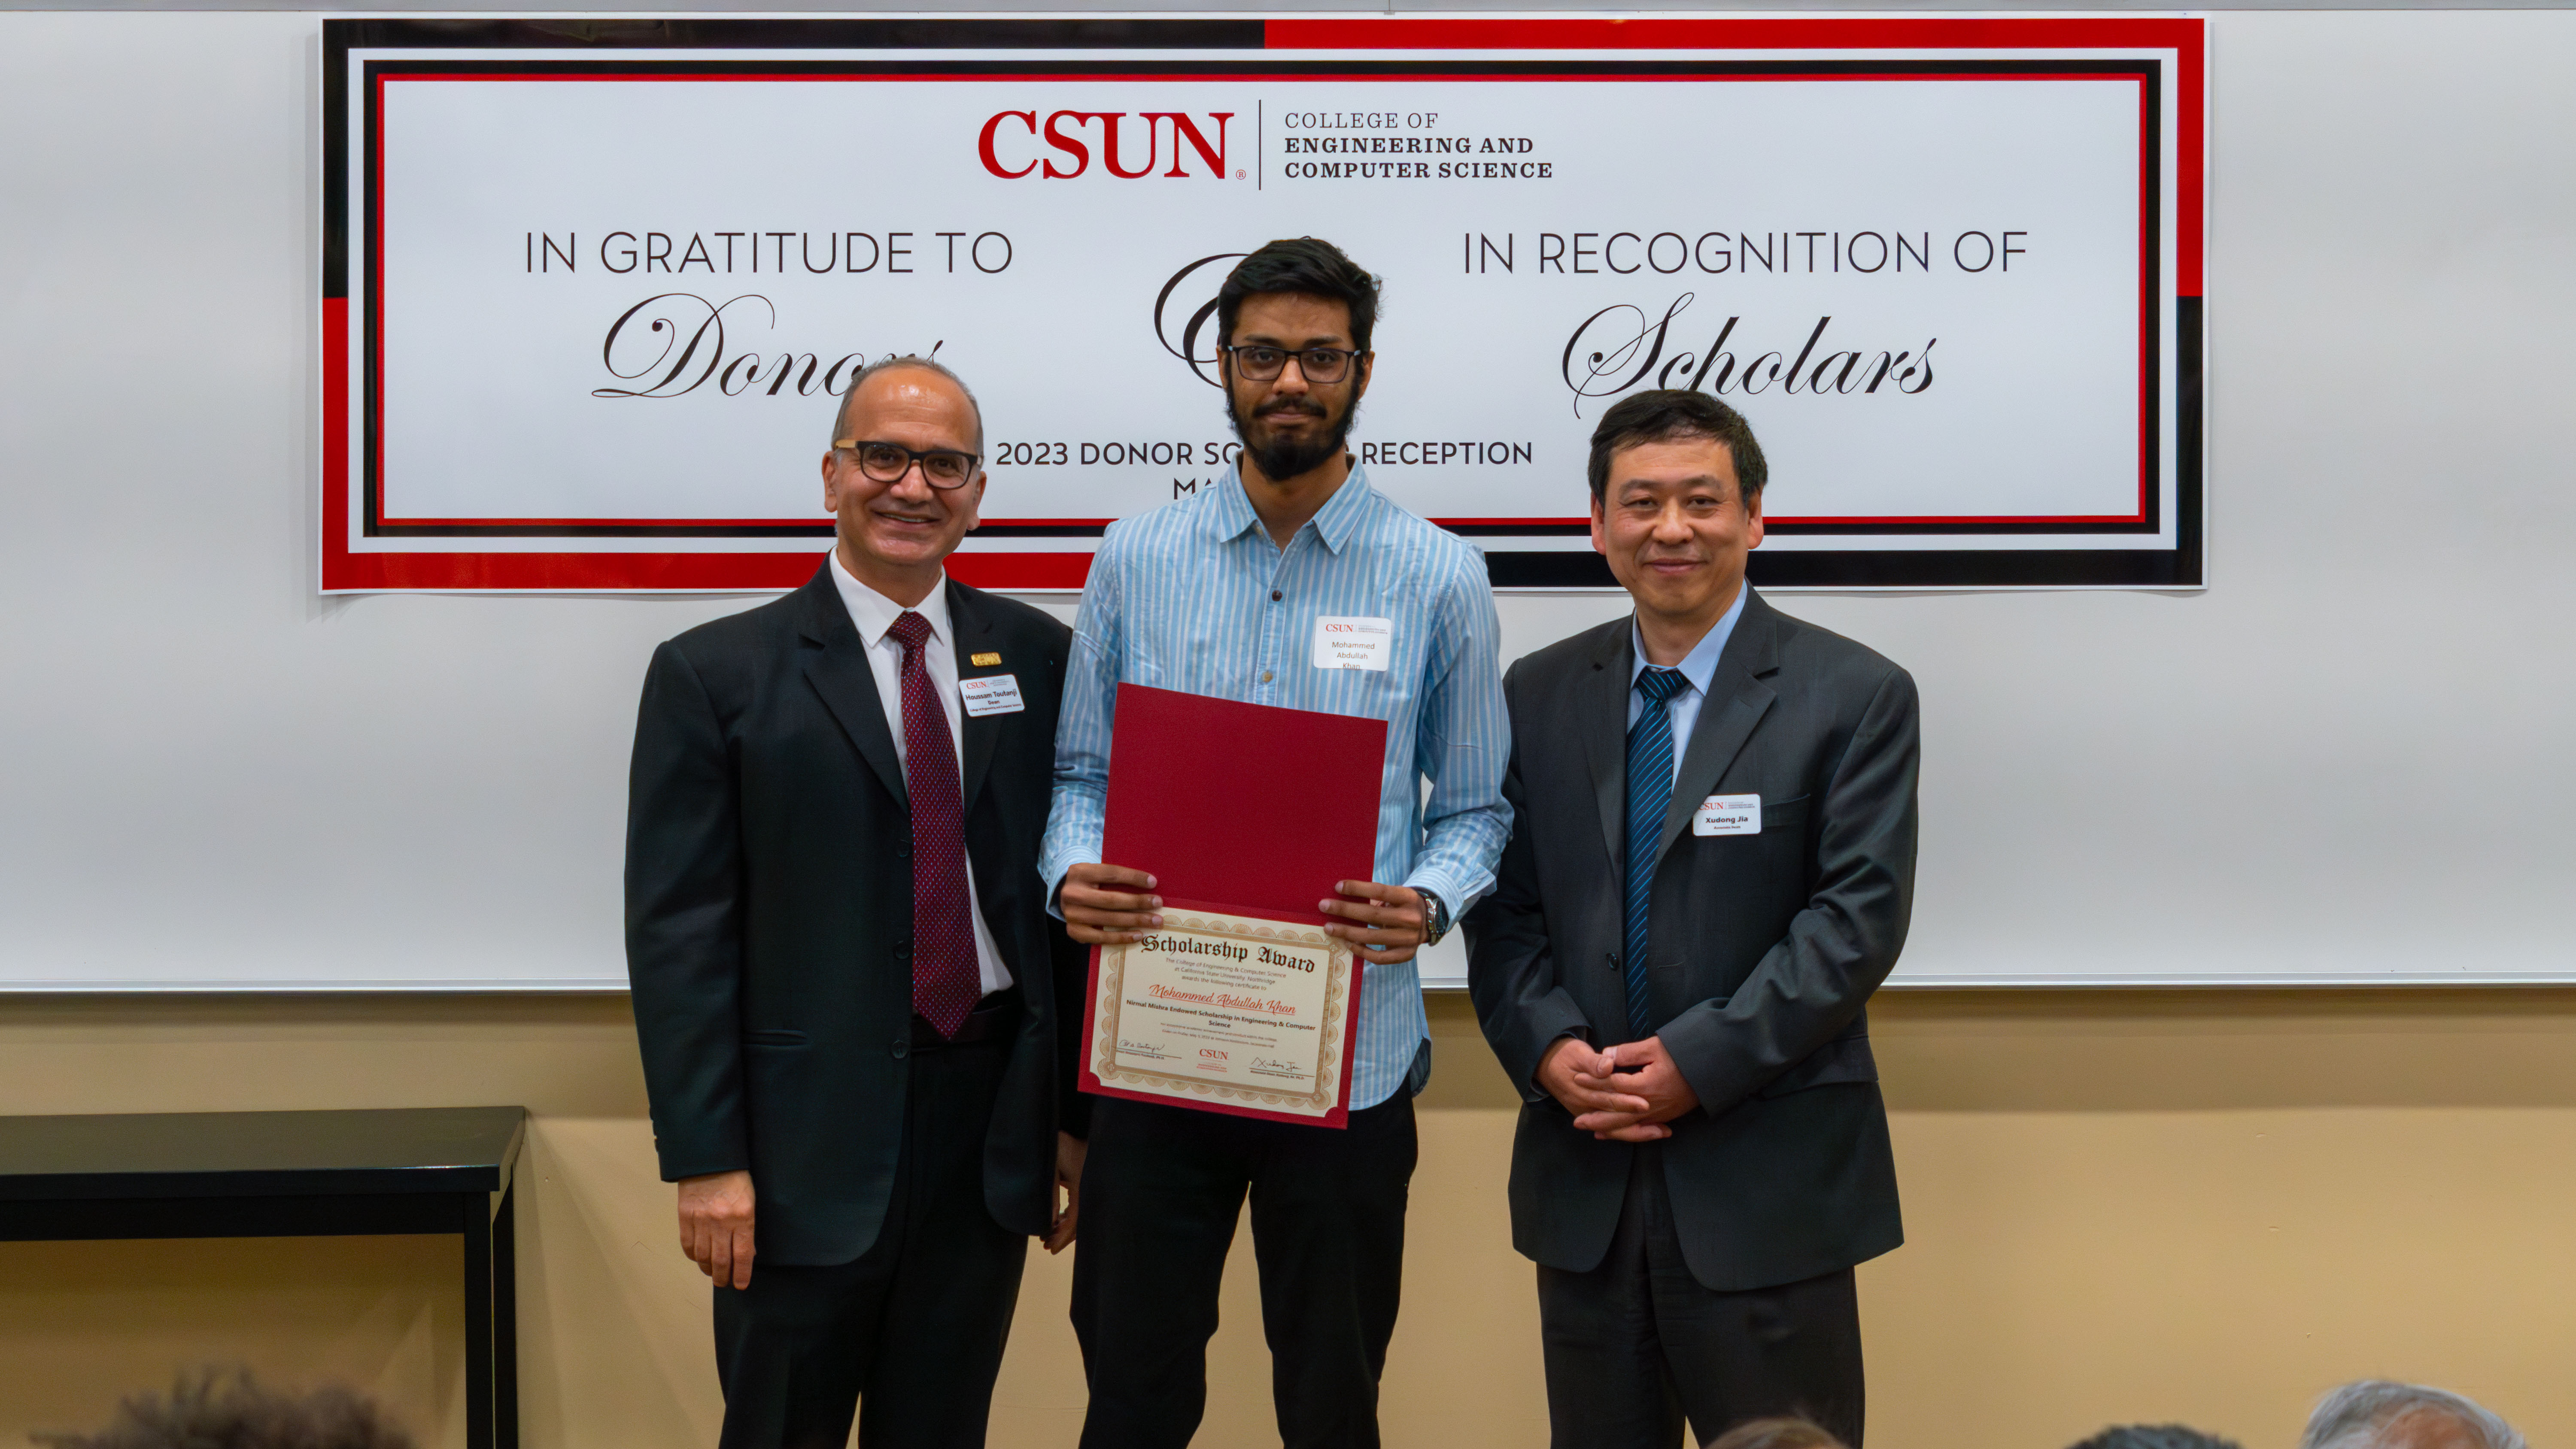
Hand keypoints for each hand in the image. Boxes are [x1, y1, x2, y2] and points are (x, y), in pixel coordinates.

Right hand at [677, 1169, 756, 1288]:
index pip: (742, 1255)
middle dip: (724, 1277)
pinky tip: (699, 1259)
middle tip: (725, 1283)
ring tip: (713, 1273)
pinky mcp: (685, 1216)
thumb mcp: (750, 1201)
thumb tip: (747, 1253)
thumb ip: (748, 1227)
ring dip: (708, 1269)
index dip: (741, 1274)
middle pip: (721, 1260)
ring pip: (703, 1256)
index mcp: (742, 1217)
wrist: (710, 1159)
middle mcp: (721, 1221)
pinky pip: (688, 1244)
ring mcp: (701, 1220)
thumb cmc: (736, 1178)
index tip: (741, 1285)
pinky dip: (693, 1256)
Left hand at [1043, 1131, 1086, 1253]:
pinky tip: (1059, 1220)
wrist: (1085, 1123)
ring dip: (1066, 1226)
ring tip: (1048, 1235)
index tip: (1050, 1250)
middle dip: (1063, 1236)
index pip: (1075, 1221)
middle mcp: (1090, 1189)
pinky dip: (1070, 1215)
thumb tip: (1050, 1219)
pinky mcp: (1088, 1181)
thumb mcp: (1053, 1163)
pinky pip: (1081, 1204)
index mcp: (1084, 1187)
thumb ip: (1050, 1190)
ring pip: (1081, 1214)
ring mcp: (1091, 1185)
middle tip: (1046, 1246)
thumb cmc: (1064, 1140)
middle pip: (1080, 1222)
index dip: (1062, 1237)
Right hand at [1060, 862, 1161, 945]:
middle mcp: (1072, 893)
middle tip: (1158, 903)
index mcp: (1080, 872)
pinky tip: (1138, 934)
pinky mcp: (1074, 931)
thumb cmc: (1090, 884)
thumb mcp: (1096, 873)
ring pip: (1108, 919)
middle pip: (1110, 899)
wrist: (1066, 898)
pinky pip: (1101, 937)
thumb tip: (1149, 883)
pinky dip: (1122, 937)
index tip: (1153, 882)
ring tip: (1154, 921)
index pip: (1111, 874)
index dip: (1133, 878)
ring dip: (1135, 920)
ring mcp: (1072, 914)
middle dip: (1137, 902)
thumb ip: (1115, 877)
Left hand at [1318, 880, 1427, 964]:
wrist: (1431, 921)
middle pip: (1373, 914)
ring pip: (1373, 936)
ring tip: (1329, 927)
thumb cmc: (1405, 905)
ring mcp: (1409, 939)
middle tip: (1324, 906)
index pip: (1380, 891)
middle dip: (1345, 910)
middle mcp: (1410, 918)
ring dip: (1347, 932)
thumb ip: (1377, 897)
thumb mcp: (1397, 895)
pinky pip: (1380, 957)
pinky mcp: (1406, 955)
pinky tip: (1348, 944)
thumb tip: (1344, 896)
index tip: (1338, 887)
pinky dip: (1362, 951)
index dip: (1358, 888)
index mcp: (1408, 898)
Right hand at [1535, 1036, 1650, 1125]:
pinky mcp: (1591, 1115)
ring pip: (1614, 1129)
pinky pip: (1611, 1128)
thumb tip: (1607, 1067)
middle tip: (1661, 1127)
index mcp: (1581, 1091)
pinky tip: (1647, 1133)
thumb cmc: (1565, 1055)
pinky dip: (1629, 1132)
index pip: (1607, 1098)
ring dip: (1638, 1132)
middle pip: (1613, 1118)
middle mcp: (1584, 1107)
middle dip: (1639, 1123)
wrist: (1546, 1063)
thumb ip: (1593, 1061)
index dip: (1626, 1101)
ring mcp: (1587, 1114)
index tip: (1645, 1103)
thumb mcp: (1577, 1052)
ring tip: (1662, 1132)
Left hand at [1568, 1036, 1700, 1141]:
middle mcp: (1650, 1104)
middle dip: (1596, 1117)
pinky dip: (1626, 1132)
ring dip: (1608, 1128)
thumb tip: (1605, 1056)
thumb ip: (1627, 1053)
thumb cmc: (1683, 1054)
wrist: (1712, 1069)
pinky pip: (1641, 1128)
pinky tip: (1614, 1133)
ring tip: (1590, 1130)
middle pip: (1617, 1114)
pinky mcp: (1666, 1116)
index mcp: (1645, 1085)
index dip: (1594, 1081)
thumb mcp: (1654, 1047)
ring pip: (1628, 1125)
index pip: (1613, 1085)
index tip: (1577, 1078)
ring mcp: (1659, 1113)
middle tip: (1576, 1121)